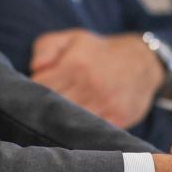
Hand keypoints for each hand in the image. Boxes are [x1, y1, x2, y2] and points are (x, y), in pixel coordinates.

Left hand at [30, 29, 163, 128]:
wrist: (142, 61)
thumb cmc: (98, 52)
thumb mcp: (71, 39)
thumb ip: (46, 48)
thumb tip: (34, 68)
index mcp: (75, 65)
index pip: (40, 86)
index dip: (31, 93)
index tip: (28, 96)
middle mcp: (90, 85)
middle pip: (54, 107)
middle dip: (43, 110)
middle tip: (36, 112)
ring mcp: (106, 104)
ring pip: (72, 122)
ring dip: (60, 124)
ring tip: (54, 122)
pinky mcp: (118, 119)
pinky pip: (92, 132)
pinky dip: (81, 133)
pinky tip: (74, 129)